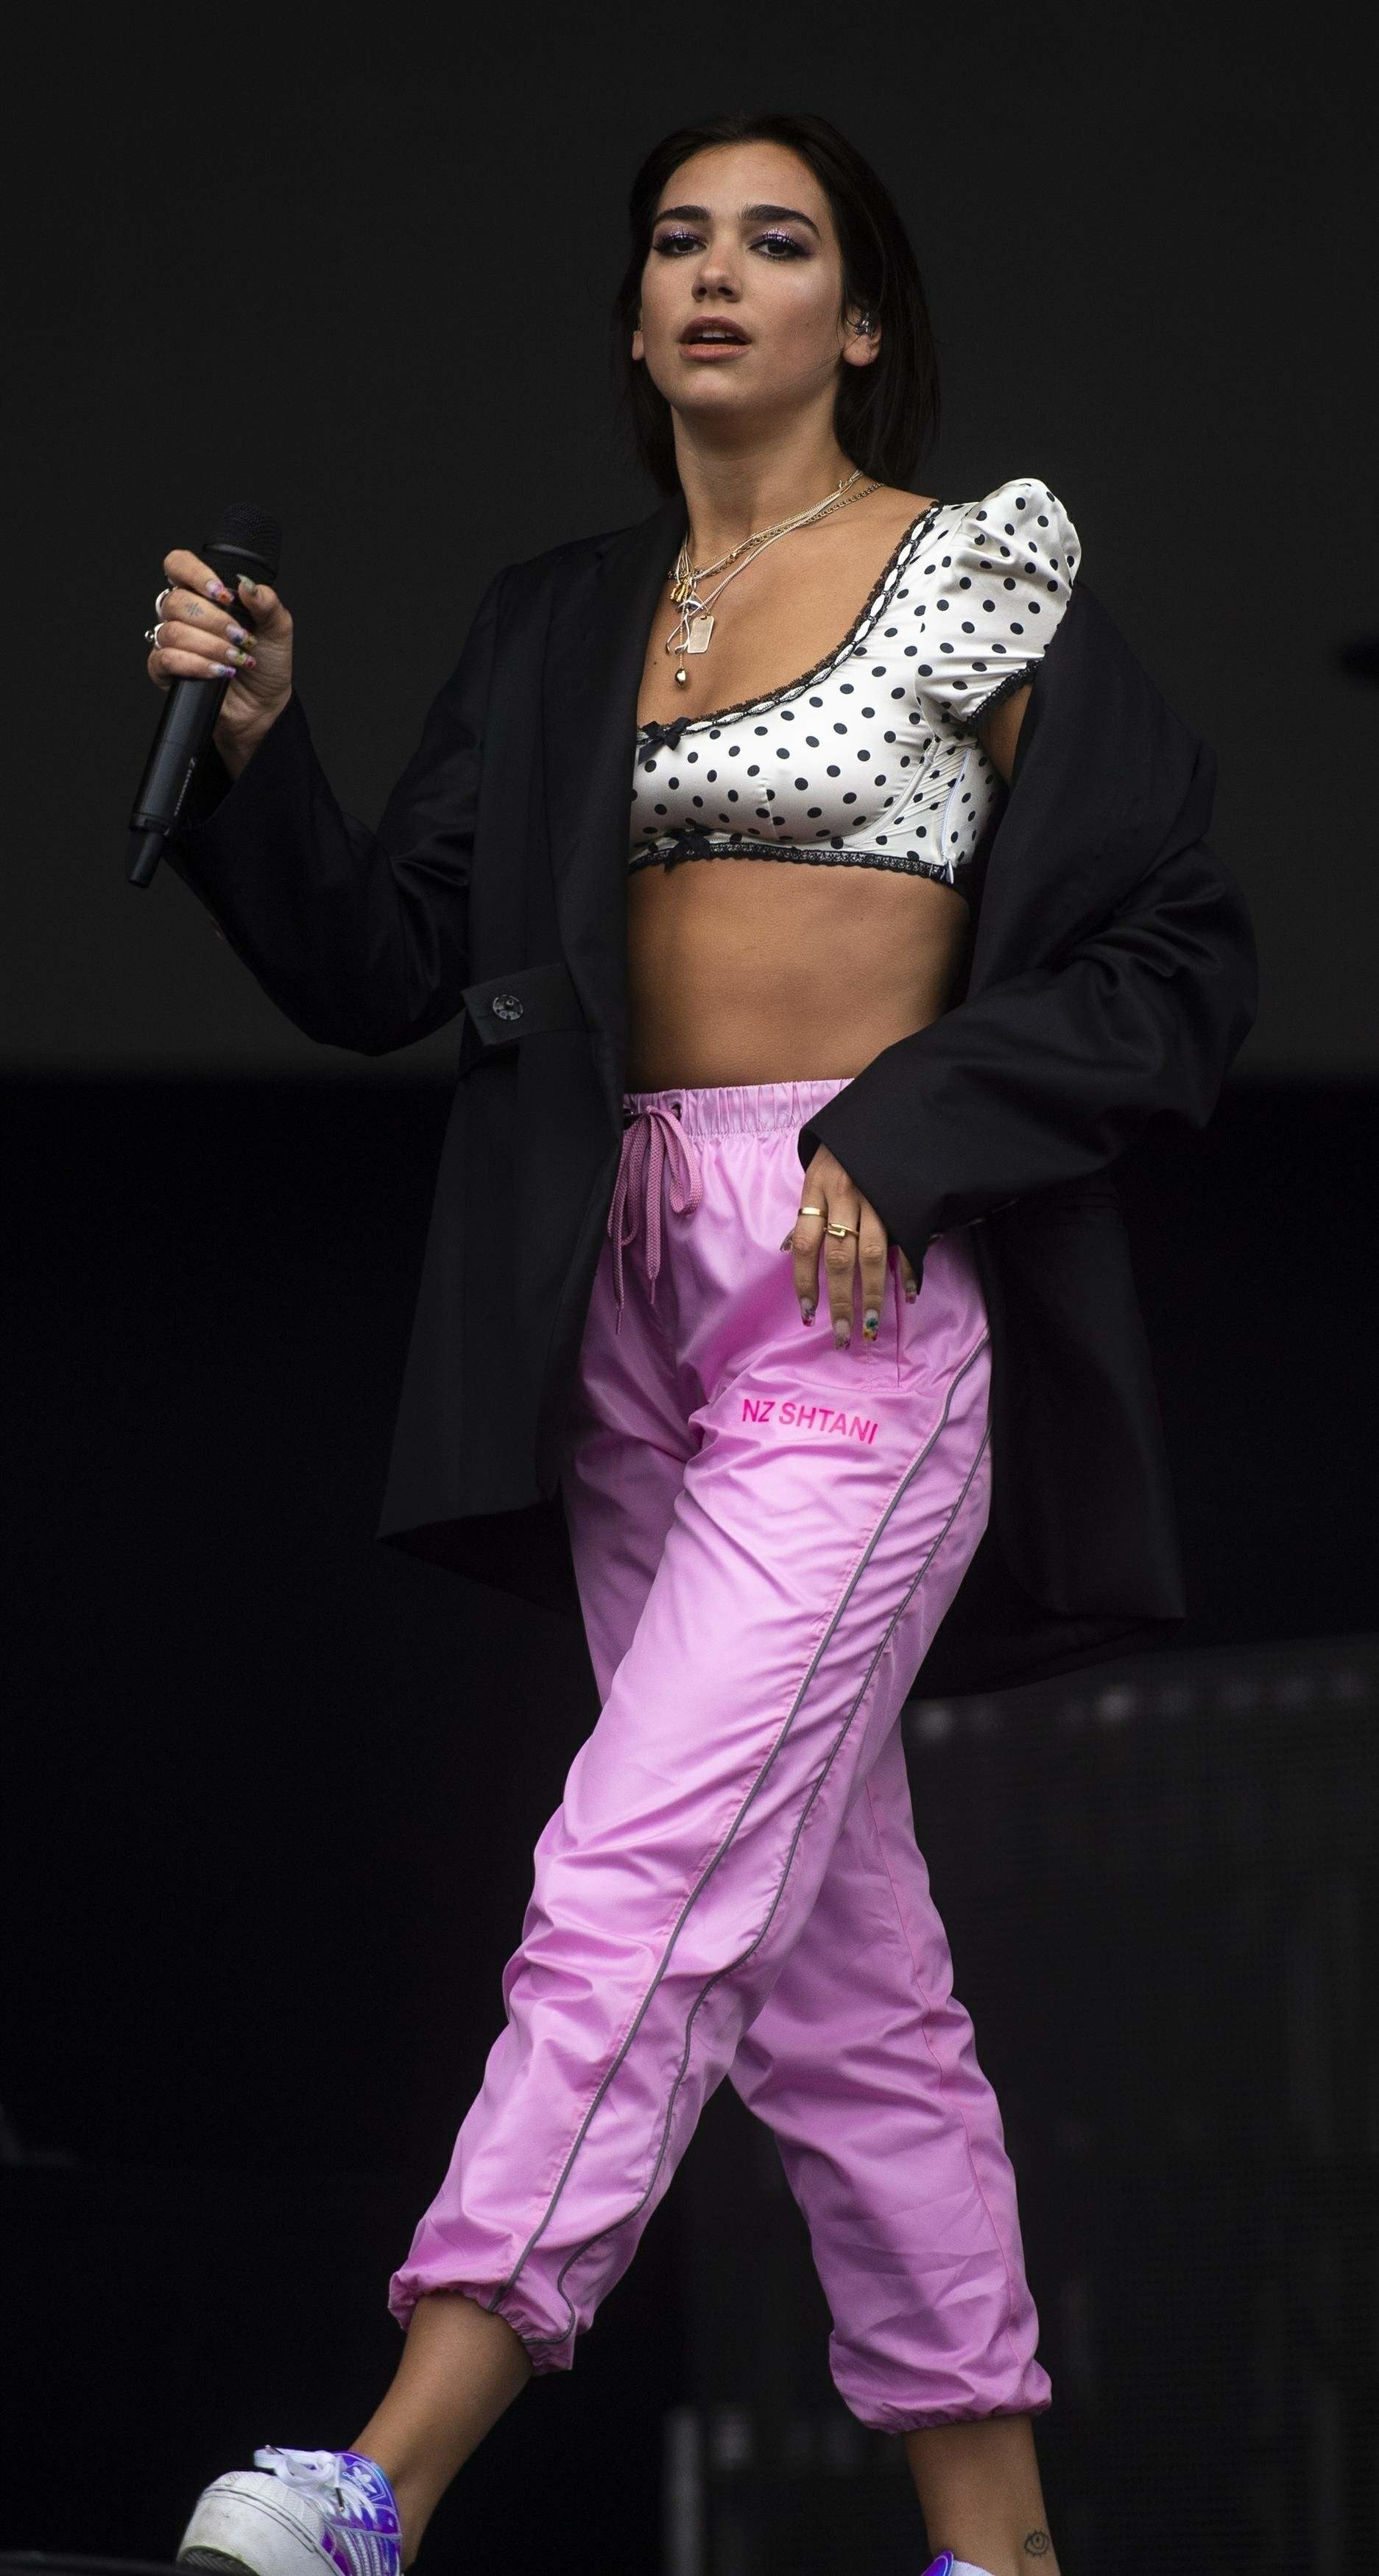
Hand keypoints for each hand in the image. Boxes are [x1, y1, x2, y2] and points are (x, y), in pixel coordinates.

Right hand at [146, 545, 293, 769]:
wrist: (263, 705)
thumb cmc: (267, 664)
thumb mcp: (277, 628)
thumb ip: (266, 603)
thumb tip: (247, 585)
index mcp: (203, 596)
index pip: (178, 565)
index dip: (194, 573)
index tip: (223, 594)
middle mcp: (182, 615)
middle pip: (176, 601)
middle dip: (214, 621)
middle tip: (241, 637)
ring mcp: (171, 642)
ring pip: (173, 631)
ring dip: (210, 646)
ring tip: (235, 658)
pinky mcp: (165, 671)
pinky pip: (166, 659)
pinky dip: (196, 665)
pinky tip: (219, 672)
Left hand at [781, 1144, 918, 1345]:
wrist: (879, 1113)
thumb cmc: (840, 1149)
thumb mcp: (814, 1172)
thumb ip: (807, 1211)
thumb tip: (789, 1251)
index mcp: (816, 1189)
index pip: (805, 1243)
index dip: (805, 1281)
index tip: (808, 1313)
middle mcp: (844, 1194)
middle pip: (840, 1256)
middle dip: (841, 1299)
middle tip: (843, 1334)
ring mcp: (876, 1196)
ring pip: (874, 1253)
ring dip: (873, 1293)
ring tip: (872, 1324)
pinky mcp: (903, 1196)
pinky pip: (906, 1238)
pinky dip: (911, 1267)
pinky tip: (910, 1293)